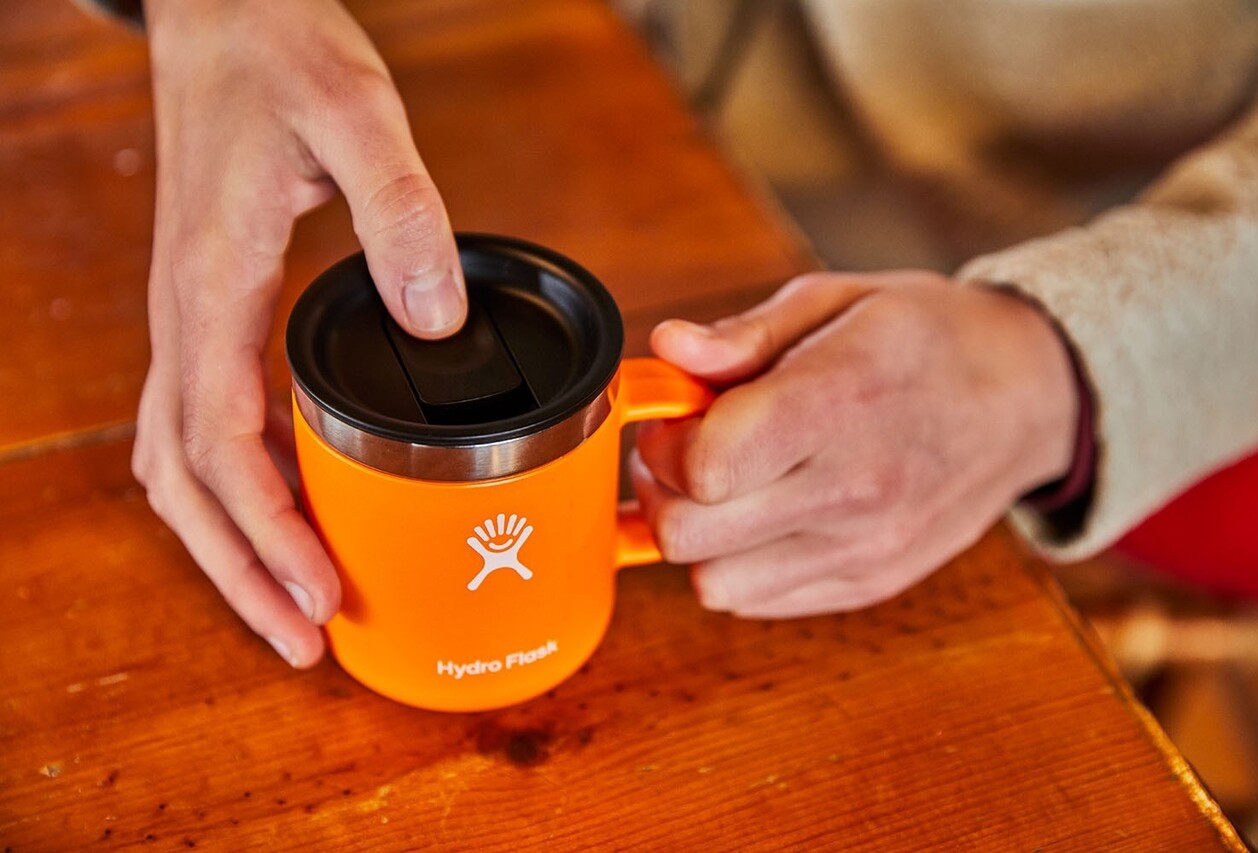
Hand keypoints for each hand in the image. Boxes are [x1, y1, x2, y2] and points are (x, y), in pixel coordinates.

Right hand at [130, 0, 465, 665]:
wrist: (223, 16)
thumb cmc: (279, 56)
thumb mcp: (353, 115)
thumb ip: (398, 210)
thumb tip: (436, 323)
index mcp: (213, 286)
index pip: (224, 445)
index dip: (268, 534)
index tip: (319, 596)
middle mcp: (187, 319)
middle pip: (188, 485)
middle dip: (241, 573)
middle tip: (304, 643)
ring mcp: (191, 320)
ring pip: (181, 467)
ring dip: (228, 546)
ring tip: (289, 607)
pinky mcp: (212, 313)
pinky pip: (200, 427)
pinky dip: (231, 492)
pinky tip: (277, 516)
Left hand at [631, 271, 1078, 617]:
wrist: (1028, 398)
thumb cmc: (928, 338)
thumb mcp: (839, 299)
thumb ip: (743, 335)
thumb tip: (666, 350)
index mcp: (841, 400)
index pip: (708, 465)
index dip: (666, 442)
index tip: (679, 415)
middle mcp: (855, 489)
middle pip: (691, 534)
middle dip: (664, 489)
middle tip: (686, 451)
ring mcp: (865, 549)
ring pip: (712, 582)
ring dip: (697, 537)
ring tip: (726, 486)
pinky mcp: (869, 583)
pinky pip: (755, 601)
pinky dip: (737, 564)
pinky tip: (765, 514)